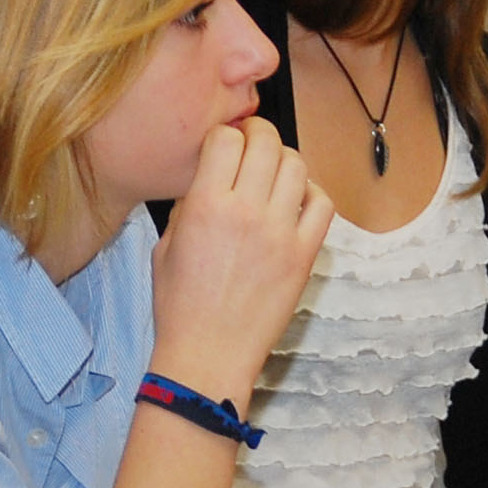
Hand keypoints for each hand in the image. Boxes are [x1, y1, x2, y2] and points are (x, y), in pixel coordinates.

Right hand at [145, 116, 331, 407]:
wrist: (208, 354)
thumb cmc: (179, 304)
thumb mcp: (165, 245)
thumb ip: (189, 203)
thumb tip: (211, 174)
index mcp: (206, 206)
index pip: (226, 139)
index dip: (225, 135)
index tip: (224, 143)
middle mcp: (247, 212)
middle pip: (266, 143)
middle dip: (258, 134)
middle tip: (253, 143)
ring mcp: (280, 233)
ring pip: (297, 166)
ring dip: (285, 160)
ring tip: (274, 172)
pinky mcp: (304, 256)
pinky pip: (323, 205)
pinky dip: (312, 194)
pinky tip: (296, 202)